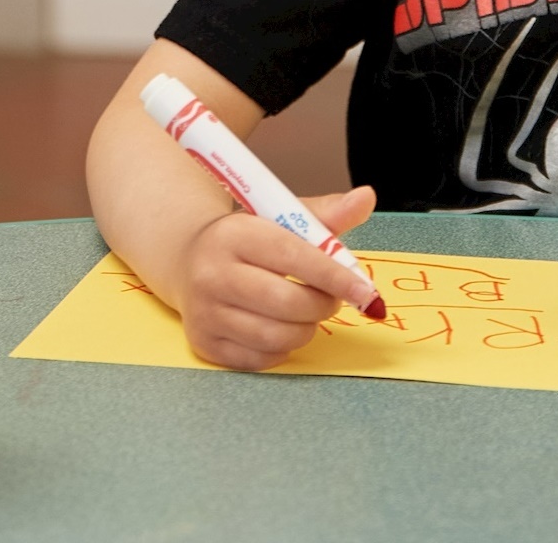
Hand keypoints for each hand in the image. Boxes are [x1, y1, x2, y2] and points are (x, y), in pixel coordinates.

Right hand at [173, 186, 378, 369]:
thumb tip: (367, 197)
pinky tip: (283, 327)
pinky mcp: (204, 344)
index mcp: (235, 234)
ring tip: (308, 311)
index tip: (364, 290)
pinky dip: (283, 347)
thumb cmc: (250, 239)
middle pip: (286, 303)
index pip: (294, 258)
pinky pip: (260, 359)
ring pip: (276, 336)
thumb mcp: (284, 218)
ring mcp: (204, 312)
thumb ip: (328, 214)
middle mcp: (212, 274)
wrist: (190, 260)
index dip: (334, 276)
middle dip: (323, 305)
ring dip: (307, 328)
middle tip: (332, 299)